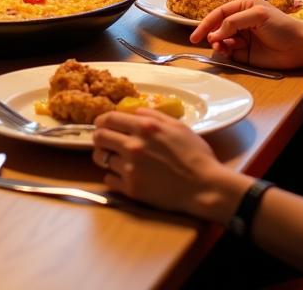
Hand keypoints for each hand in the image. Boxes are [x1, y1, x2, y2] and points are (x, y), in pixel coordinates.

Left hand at [92, 108, 242, 220]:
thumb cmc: (196, 154)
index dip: (101, 120)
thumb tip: (136, 111)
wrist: (204, 187)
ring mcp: (130, 169)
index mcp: (144, 127)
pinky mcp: (131, 189)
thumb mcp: (178, 126)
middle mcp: (133, 146)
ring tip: (112, 158)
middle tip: (103, 140)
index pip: (109, 118)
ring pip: (102, 159)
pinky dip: (113, 176)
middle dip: (98, 137)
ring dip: (105, 157)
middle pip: (99, 137)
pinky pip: (109, 179)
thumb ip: (154, 115)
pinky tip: (122, 175)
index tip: (100, 123)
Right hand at [191, 0, 302, 70]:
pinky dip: (225, 52)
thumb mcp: (257, 16)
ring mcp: (242, 37)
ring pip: (221, 40)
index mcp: (243, 6)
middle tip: (211, 42)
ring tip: (222, 48)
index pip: (219, 13)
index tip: (195, 35)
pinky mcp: (244, 53)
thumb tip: (216, 33)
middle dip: (212, 34)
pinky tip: (228, 52)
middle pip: (217, 27)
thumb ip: (234, 22)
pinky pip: (228, 52)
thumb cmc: (281, 26)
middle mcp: (240, 21)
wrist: (299, 47)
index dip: (206, 23)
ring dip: (218, 44)